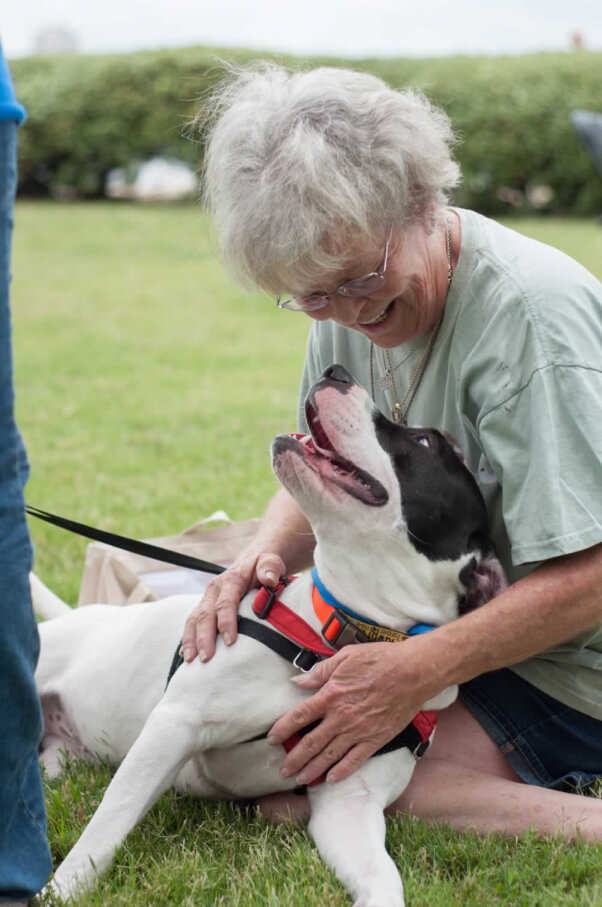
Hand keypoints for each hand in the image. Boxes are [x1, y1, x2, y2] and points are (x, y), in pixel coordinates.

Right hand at [181, 549, 284, 661]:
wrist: (253, 560)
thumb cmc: (263, 565)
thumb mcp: (270, 561)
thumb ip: (270, 567)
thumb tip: (270, 578)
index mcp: (230, 580)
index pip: (225, 602)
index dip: (226, 622)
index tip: (230, 642)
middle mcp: (214, 590)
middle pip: (205, 614)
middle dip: (204, 637)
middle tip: (206, 658)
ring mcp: (207, 599)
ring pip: (194, 620)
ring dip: (191, 640)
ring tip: (191, 660)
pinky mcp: (205, 607)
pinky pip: (192, 623)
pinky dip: (188, 638)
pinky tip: (186, 656)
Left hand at [267, 640, 433, 783]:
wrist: (413, 672)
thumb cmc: (380, 659)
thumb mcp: (346, 657)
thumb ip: (320, 671)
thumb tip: (298, 680)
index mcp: (331, 695)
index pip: (299, 716)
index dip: (283, 729)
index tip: (272, 739)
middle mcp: (341, 717)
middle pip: (311, 742)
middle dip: (294, 758)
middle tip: (283, 770)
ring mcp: (359, 731)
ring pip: (330, 756)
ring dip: (312, 769)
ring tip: (300, 779)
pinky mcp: (376, 739)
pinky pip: (355, 760)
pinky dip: (342, 771)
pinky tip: (331, 779)